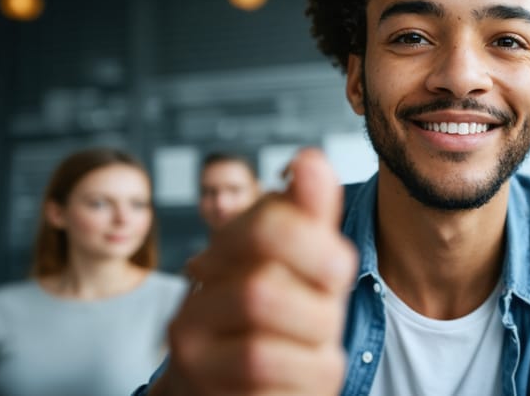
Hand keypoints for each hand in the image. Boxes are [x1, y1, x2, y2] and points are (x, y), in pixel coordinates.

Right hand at [153, 148, 357, 395]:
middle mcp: (195, 300)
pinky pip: (270, 392)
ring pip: (260, 352)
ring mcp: (192, 353)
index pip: (262, 226)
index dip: (314, 245)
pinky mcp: (206, 393)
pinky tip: (304, 375)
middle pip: (261, 292)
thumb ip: (308, 213)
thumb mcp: (302, 260)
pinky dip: (306, 384)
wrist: (235, 381)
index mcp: (225, 252)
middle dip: (317, 310)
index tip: (337, 268)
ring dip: (312, 353)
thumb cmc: (280, 315)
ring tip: (316, 349)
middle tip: (328, 314)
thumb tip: (309, 158)